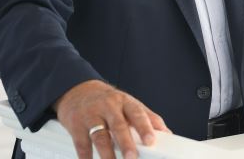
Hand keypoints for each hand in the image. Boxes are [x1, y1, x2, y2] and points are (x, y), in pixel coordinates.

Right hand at [54, 80, 170, 158]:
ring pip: (100, 136)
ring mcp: (91, 115)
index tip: (151, 140)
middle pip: (118, 125)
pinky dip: (86, 157)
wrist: (79, 91)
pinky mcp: (76, 125)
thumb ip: (148, 118)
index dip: (144, 127)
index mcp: (125, 102)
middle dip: (126, 142)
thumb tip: (167, 134)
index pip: (137, 113)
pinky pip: (82, 143)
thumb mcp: (129, 104)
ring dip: (107, 153)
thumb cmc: (109, 102)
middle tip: (132, 157)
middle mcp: (108, 107)